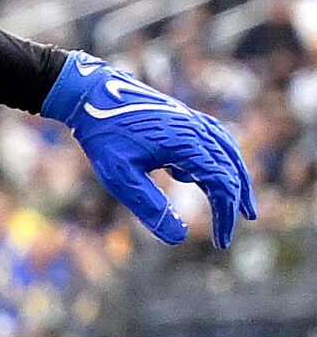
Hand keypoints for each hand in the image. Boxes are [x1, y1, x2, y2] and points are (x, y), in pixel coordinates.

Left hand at [43, 52, 254, 248]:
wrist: (93, 94)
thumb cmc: (104, 136)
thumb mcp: (121, 178)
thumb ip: (150, 207)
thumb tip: (178, 239)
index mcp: (187, 144)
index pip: (222, 184)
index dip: (225, 215)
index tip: (221, 242)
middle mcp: (197, 130)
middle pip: (232, 169)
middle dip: (236, 201)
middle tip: (236, 228)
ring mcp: (193, 121)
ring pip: (229, 152)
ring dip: (238, 179)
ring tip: (243, 206)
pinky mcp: (186, 118)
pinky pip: (217, 140)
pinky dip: (225, 160)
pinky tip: (215, 176)